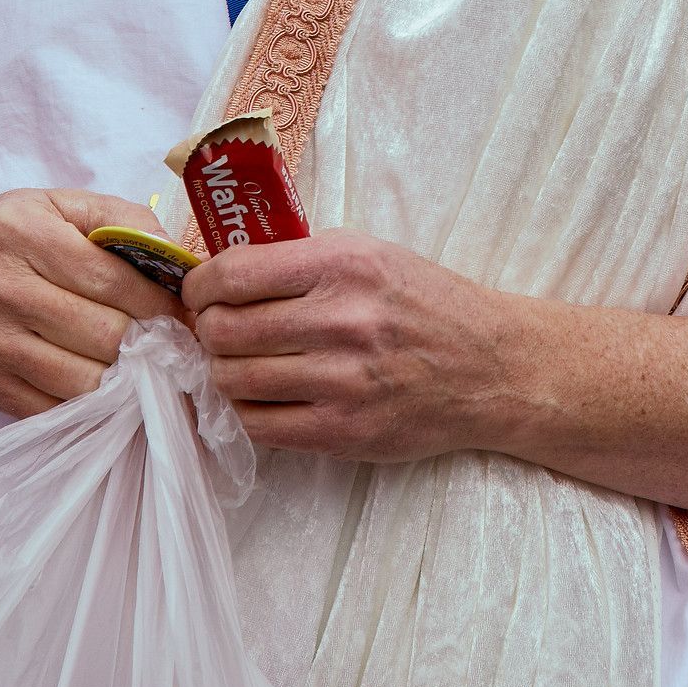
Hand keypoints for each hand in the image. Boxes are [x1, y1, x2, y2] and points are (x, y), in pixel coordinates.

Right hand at [0, 189, 185, 418]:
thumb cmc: (4, 239)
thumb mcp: (55, 206)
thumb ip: (120, 218)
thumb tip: (176, 257)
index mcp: (21, 232)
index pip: (109, 277)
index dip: (158, 299)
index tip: (186, 311)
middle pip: (99, 332)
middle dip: (149, 341)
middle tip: (175, 342)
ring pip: (80, 378)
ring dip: (126, 378)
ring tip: (150, 366)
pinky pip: (53, 407)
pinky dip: (91, 404)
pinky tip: (112, 388)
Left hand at [185, 230, 522, 460]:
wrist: (488, 366)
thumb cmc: (424, 303)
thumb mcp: (370, 254)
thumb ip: (301, 259)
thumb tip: (223, 273)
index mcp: (344, 264)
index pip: (234, 274)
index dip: (199, 285)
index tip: (198, 291)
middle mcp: (341, 320)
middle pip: (224, 330)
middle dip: (206, 329)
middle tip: (213, 329)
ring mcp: (341, 381)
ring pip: (232, 380)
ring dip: (221, 371)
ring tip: (235, 362)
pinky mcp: (343, 432)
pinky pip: (258, 426)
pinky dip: (244, 410)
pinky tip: (257, 396)